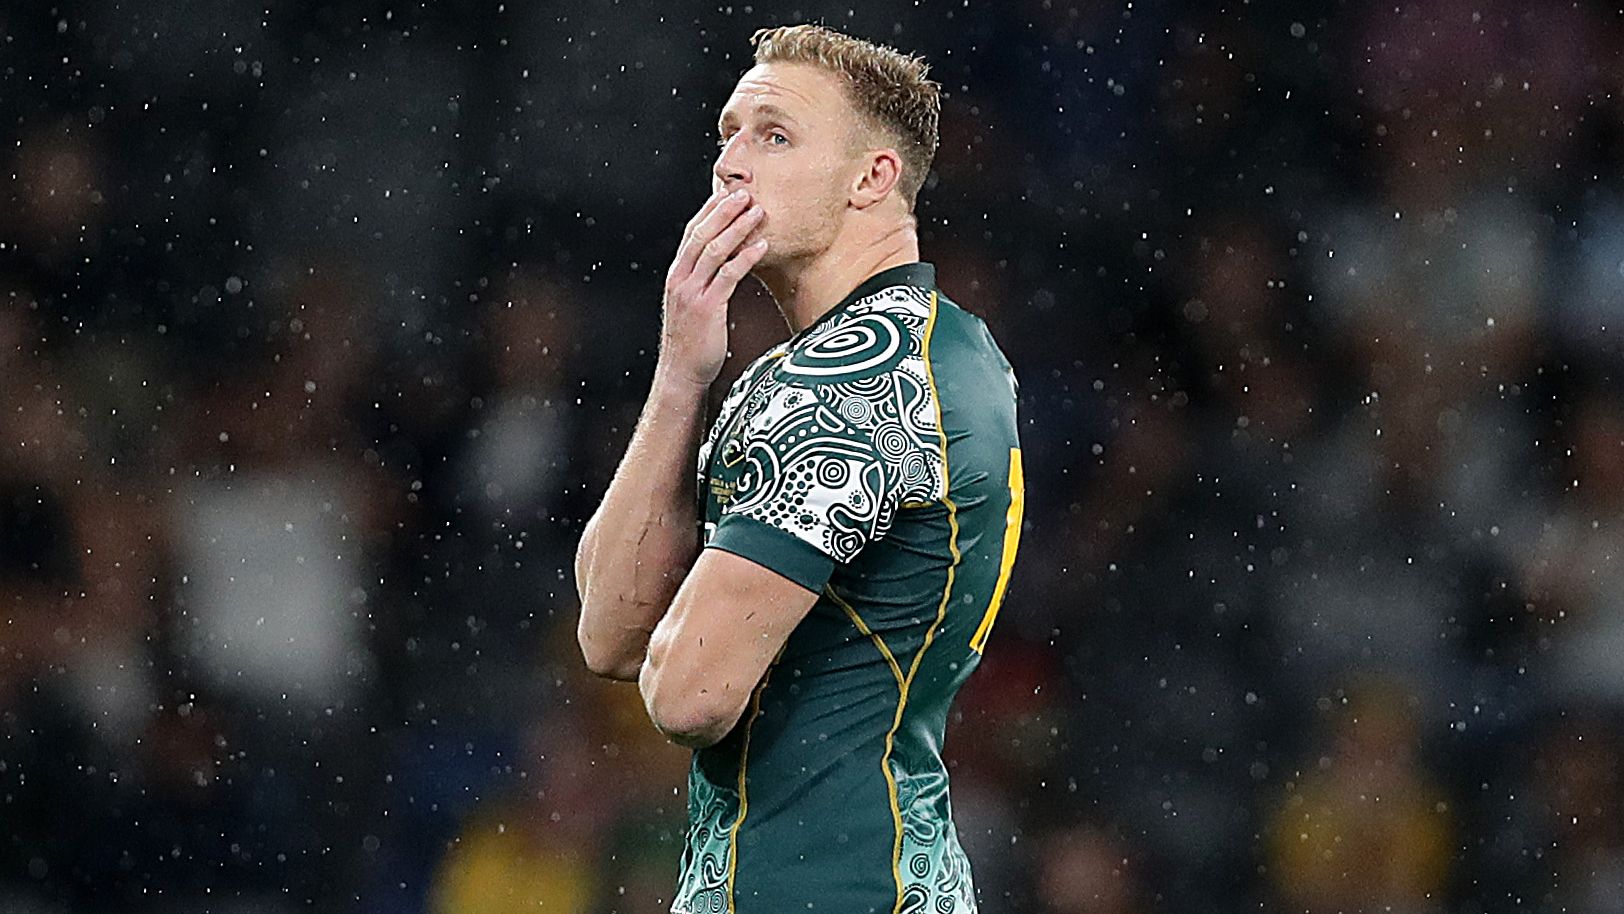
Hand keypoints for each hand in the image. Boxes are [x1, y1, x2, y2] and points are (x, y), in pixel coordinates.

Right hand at [658, 188, 768, 387]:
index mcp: (677, 274)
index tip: (727, 193)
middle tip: (745, 192)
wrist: (682, 372)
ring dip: (737, 228)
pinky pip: (727, 276)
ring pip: (713, 250)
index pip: (692, 233)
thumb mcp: (693, 303)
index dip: (709, 211)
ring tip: (757, 211)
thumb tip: (724, 262)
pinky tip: (761, 246)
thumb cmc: (693, 340)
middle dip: (723, 211)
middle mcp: (680, 279)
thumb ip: (703, 280)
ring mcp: (692, 293)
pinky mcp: (707, 308)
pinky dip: (745, 258)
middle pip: (701, 234)